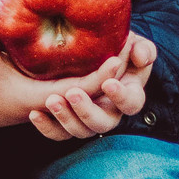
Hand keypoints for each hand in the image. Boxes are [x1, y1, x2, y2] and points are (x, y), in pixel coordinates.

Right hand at [0, 13, 140, 135]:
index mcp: (45, 97)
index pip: (82, 89)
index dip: (102, 76)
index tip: (119, 57)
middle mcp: (61, 101)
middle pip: (99, 91)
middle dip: (118, 72)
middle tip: (136, 44)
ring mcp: (66, 100)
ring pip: (100, 92)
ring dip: (117, 75)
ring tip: (134, 47)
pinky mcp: (69, 95)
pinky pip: (94, 89)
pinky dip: (108, 75)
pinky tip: (121, 54)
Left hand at [31, 33, 156, 140]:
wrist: (94, 54)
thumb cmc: (117, 47)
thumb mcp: (132, 44)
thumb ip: (142, 48)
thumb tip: (142, 56)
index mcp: (129, 94)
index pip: (132, 103)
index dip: (122, 97)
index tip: (108, 83)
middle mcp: (110, 112)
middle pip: (103, 124)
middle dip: (87, 110)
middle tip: (72, 92)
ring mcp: (89, 120)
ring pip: (81, 131)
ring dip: (66, 118)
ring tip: (51, 100)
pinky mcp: (69, 122)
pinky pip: (59, 134)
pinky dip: (47, 127)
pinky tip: (36, 114)